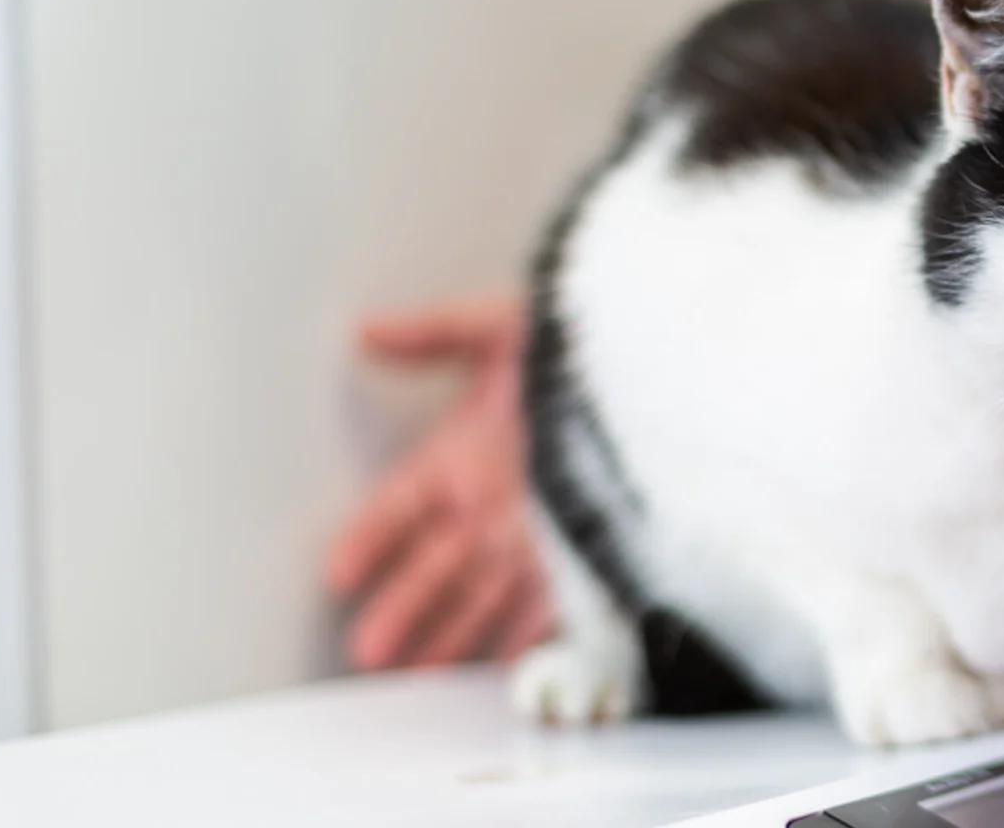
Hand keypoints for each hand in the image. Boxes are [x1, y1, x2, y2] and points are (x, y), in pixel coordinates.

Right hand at [326, 295, 551, 669]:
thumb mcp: (505, 329)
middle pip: (435, 567)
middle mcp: (492, 503)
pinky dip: (524, 640)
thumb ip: (437, 333)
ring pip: (481, 598)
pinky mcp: (582, 556)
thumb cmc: (582, 346)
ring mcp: (535, 535)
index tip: (338, 572)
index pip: (400, 506)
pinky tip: (502, 668)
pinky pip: (549, 608)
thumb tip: (371, 329)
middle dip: (402, 608)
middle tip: (368, 649)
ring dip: (448, 636)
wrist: (665, 369)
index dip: (369, 538)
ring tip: (415, 676)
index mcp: (463, 453)